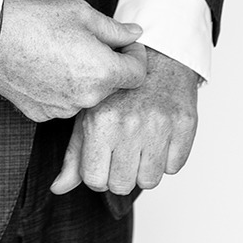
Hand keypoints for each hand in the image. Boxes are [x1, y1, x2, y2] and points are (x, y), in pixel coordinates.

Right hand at [0, 0, 147, 121]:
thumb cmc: (34, 22)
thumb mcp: (81, 13)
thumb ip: (114, 28)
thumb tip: (133, 34)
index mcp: (103, 72)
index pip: (138, 74)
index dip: (135, 55)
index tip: (125, 44)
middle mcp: (87, 98)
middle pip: (113, 85)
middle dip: (108, 64)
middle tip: (89, 42)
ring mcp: (64, 110)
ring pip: (88, 95)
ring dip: (84, 77)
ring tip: (63, 53)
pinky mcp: (44, 114)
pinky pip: (64, 102)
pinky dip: (62, 88)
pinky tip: (47, 68)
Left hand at [50, 47, 198, 194]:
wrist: (156, 53)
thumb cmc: (118, 88)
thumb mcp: (88, 113)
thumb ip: (74, 155)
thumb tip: (58, 189)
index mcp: (101, 121)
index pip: (95, 180)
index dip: (97, 175)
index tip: (102, 160)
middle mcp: (130, 124)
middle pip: (122, 185)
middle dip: (120, 174)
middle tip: (122, 152)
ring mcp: (160, 125)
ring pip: (150, 180)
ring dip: (144, 168)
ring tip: (140, 144)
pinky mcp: (185, 124)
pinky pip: (174, 167)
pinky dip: (167, 157)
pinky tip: (158, 136)